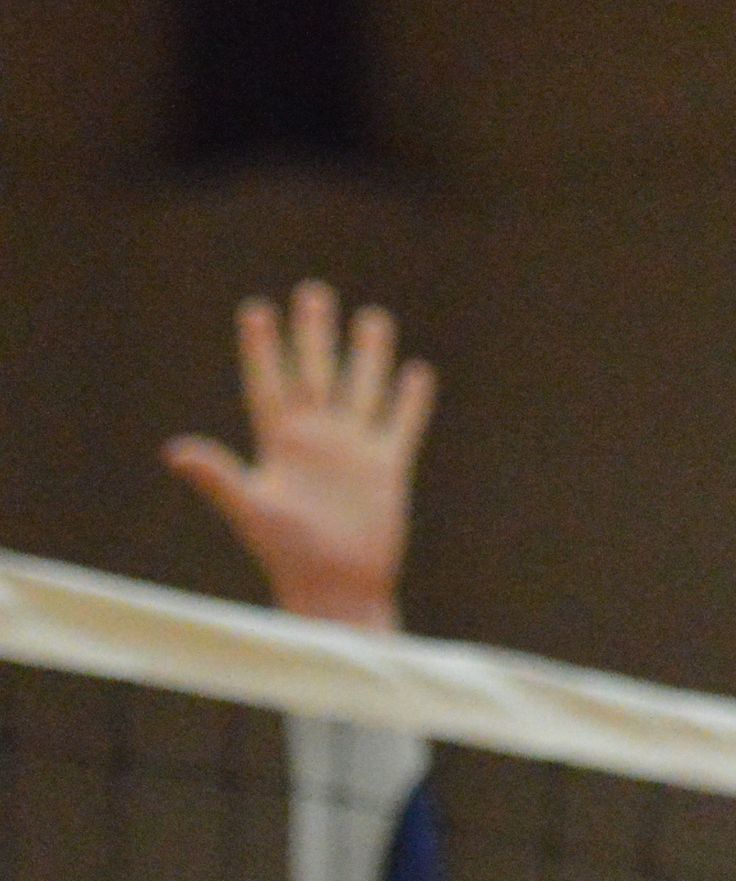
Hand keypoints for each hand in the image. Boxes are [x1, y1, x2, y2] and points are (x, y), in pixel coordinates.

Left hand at [163, 282, 433, 634]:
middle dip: (314, 335)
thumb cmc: (289, 555)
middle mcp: (317, 440)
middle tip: (313, 293)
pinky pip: (401, 423)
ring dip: (368, 355)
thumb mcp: (252, 510)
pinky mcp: (387, 467)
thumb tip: (175, 450)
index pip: (270, 384)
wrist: (338, 588)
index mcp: (281, 445)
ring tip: (372, 317)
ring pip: (362, 389)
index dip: (262, 349)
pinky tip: (415, 373)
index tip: (256, 310)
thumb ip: (218, 476)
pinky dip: (410, 399)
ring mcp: (354, 451)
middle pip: (316, 374)